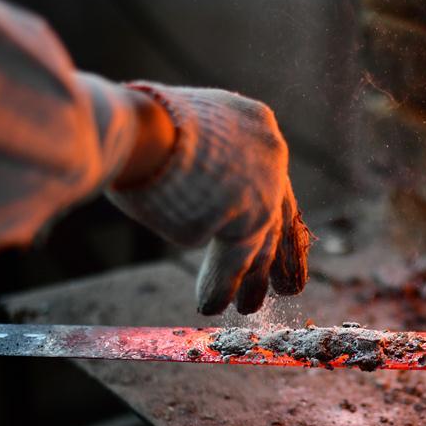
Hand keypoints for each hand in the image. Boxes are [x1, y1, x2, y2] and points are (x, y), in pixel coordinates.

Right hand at [107, 84, 310, 314]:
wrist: (144, 125)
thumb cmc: (140, 118)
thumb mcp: (178, 125)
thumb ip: (193, 154)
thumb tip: (176, 174)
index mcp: (255, 122)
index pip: (270, 173)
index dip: (269, 207)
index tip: (272, 230)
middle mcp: (270, 154)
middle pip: (277, 214)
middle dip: (277, 254)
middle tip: (285, 284)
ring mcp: (262, 190)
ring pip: (262, 243)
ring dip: (254, 280)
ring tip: (249, 307)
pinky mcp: (245, 220)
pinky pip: (236, 262)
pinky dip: (223, 286)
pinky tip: (213, 306)